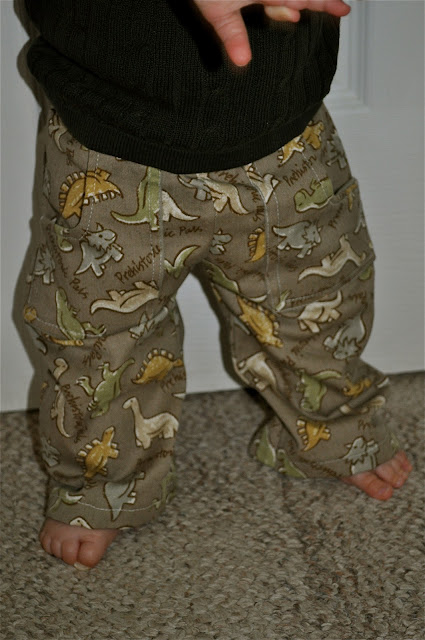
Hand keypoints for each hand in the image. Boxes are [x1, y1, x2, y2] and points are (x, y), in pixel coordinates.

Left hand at [193, 0, 350, 66]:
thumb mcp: (216, 11)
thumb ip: (233, 34)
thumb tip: (244, 62)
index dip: (326, 4)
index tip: (344, 10)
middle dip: (320, 0)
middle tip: (339, 8)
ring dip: (300, 1)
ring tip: (317, 5)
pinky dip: (281, 6)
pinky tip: (285, 9)